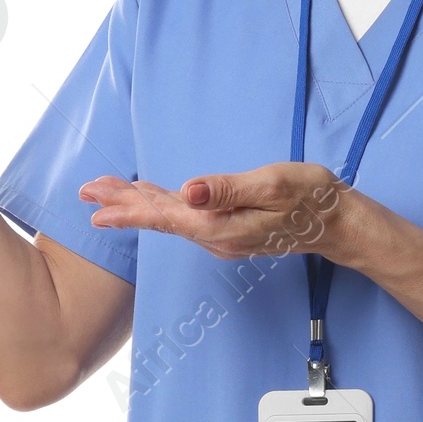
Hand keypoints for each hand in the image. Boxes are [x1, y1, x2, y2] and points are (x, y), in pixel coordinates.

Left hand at [78, 160, 360, 263]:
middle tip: (86, 192)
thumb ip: (227, 189)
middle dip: (122, 205)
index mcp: (220, 226)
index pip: (164, 217)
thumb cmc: (309, 197)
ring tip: (107, 194)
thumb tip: (188, 191)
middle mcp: (215, 237)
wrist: (336, 222)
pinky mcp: (227, 230)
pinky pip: (185, 218)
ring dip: (138, 206)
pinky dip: (161, 207)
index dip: (127, 210)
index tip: (95, 205)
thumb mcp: (271, 184)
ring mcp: (221, 236)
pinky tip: (150, 198)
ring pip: (170, 219)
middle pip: (160, 219)